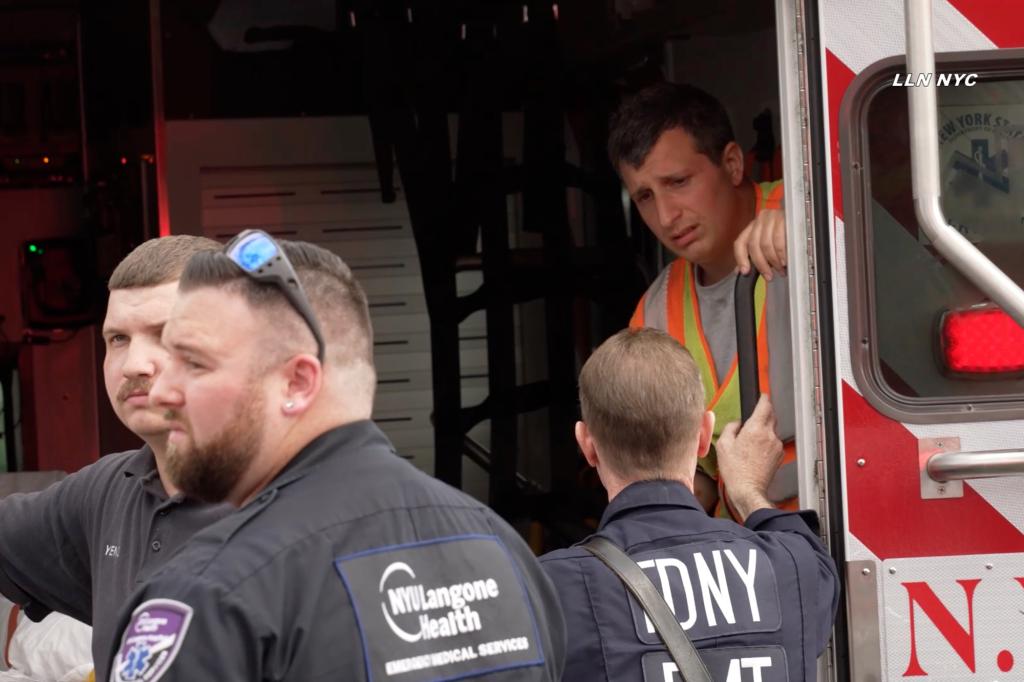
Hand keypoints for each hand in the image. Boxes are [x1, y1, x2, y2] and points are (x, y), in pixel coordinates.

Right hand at [716, 395, 783, 519]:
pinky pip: (774, 443)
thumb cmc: (736, 471)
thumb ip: (731, 428)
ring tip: (751, 441)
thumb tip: (737, 423)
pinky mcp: (779, 456)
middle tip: (753, 417)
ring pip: (772, 430)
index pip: (765, 405)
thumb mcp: (723, 445)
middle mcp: (769, 435)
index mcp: (755, 429)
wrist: (748, 490)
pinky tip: (756, 451)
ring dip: (764, 430)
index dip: (763, 398)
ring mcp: (776, 446)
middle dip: (764, 413)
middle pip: (771, 416)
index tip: (762, 395)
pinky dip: (767, 442)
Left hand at [733, 208, 786, 280]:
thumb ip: (756, 255)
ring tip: (780, 269)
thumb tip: (743, 270)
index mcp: (753, 227)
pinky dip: (781, 254)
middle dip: (761, 264)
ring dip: (773, 261)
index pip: (740, 243)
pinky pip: (779, 240)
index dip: (741, 259)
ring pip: (766, 244)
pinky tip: (785, 260)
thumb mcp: (769, 243)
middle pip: (753, 245)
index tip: (745, 271)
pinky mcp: (783, 218)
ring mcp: (771, 217)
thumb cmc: (786, 232)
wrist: (802, 218)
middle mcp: (760, 220)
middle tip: (769, 275)